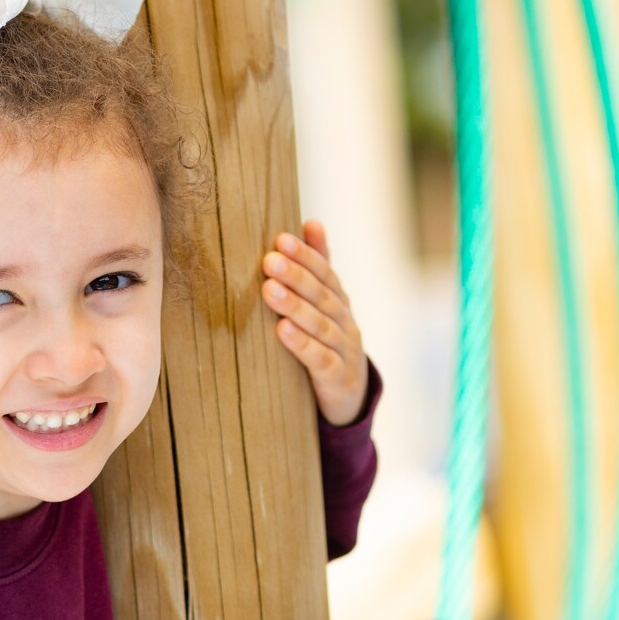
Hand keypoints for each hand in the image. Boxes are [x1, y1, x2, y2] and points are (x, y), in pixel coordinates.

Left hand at [260, 218, 368, 426]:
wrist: (349, 398)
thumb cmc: (328, 344)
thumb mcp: (325, 306)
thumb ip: (319, 267)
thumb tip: (311, 221)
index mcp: (339, 302)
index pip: (325, 274)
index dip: (305, 255)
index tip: (280, 239)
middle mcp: (345, 322)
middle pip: (322, 296)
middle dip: (297, 276)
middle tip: (270, 260)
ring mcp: (345, 351)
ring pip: (321, 325)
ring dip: (295, 306)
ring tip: (269, 291)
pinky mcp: (338, 379)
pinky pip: (320, 359)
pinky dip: (302, 344)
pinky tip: (282, 331)